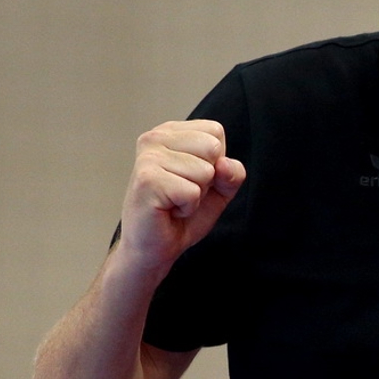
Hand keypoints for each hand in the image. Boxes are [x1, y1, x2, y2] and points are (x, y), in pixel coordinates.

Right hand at [116, 120, 245, 276]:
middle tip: (182, 192)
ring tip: (174, 200)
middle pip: (213, 148)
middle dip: (208, 178)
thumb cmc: (182, 214)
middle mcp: (155, 138)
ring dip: (196, 195)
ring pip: (205, 171)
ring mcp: (148, 158)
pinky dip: (187, 208)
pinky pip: (192, 192)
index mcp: (170, 132)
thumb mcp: (219, 189)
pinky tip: (168, 209)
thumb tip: (225, 164)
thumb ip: (232, 172)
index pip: (215, 131)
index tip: (192, 178)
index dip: (216, 162)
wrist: (155, 246)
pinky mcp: (147, 180)